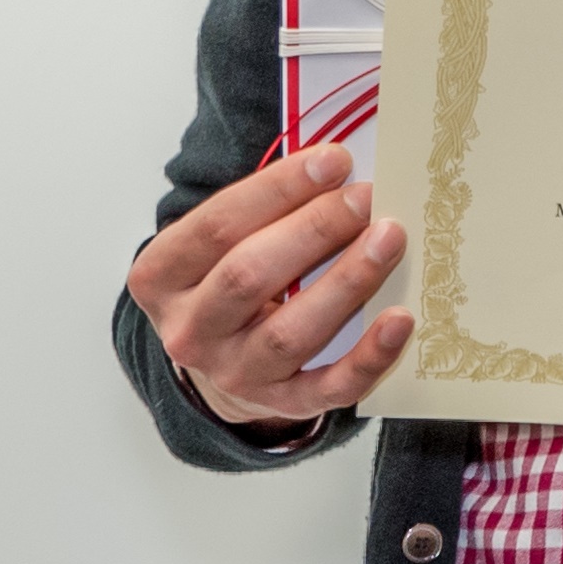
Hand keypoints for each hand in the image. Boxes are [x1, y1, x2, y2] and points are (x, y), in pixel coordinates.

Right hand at [125, 143, 412, 435]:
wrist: (226, 362)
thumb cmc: (237, 281)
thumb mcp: (227, 241)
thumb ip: (269, 207)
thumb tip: (343, 164)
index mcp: (162, 277)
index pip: (217, 226)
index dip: (278, 189)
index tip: (335, 160)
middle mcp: (189, 330)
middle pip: (248, 275)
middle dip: (314, 230)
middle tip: (366, 197)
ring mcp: (233, 372)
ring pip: (288, 333)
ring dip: (345, 282)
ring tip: (391, 237)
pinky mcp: (283, 403)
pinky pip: (329, 387)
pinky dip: (368, 356)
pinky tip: (400, 320)